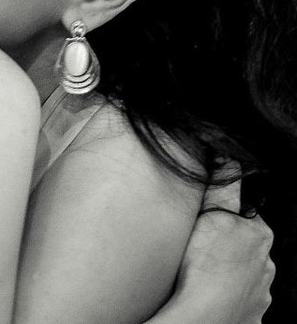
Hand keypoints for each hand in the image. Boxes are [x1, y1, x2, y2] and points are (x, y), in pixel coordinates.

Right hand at [151, 180, 273, 323]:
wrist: (204, 315)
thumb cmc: (204, 266)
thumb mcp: (209, 213)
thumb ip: (220, 185)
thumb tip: (227, 158)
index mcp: (259, 236)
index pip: (244, 217)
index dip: (222, 216)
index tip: (204, 221)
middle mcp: (266, 266)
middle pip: (244, 247)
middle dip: (225, 246)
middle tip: (198, 247)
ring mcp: (260, 295)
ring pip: (243, 276)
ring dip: (227, 273)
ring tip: (200, 273)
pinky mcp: (251, 317)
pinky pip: (239, 302)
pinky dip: (226, 298)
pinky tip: (207, 294)